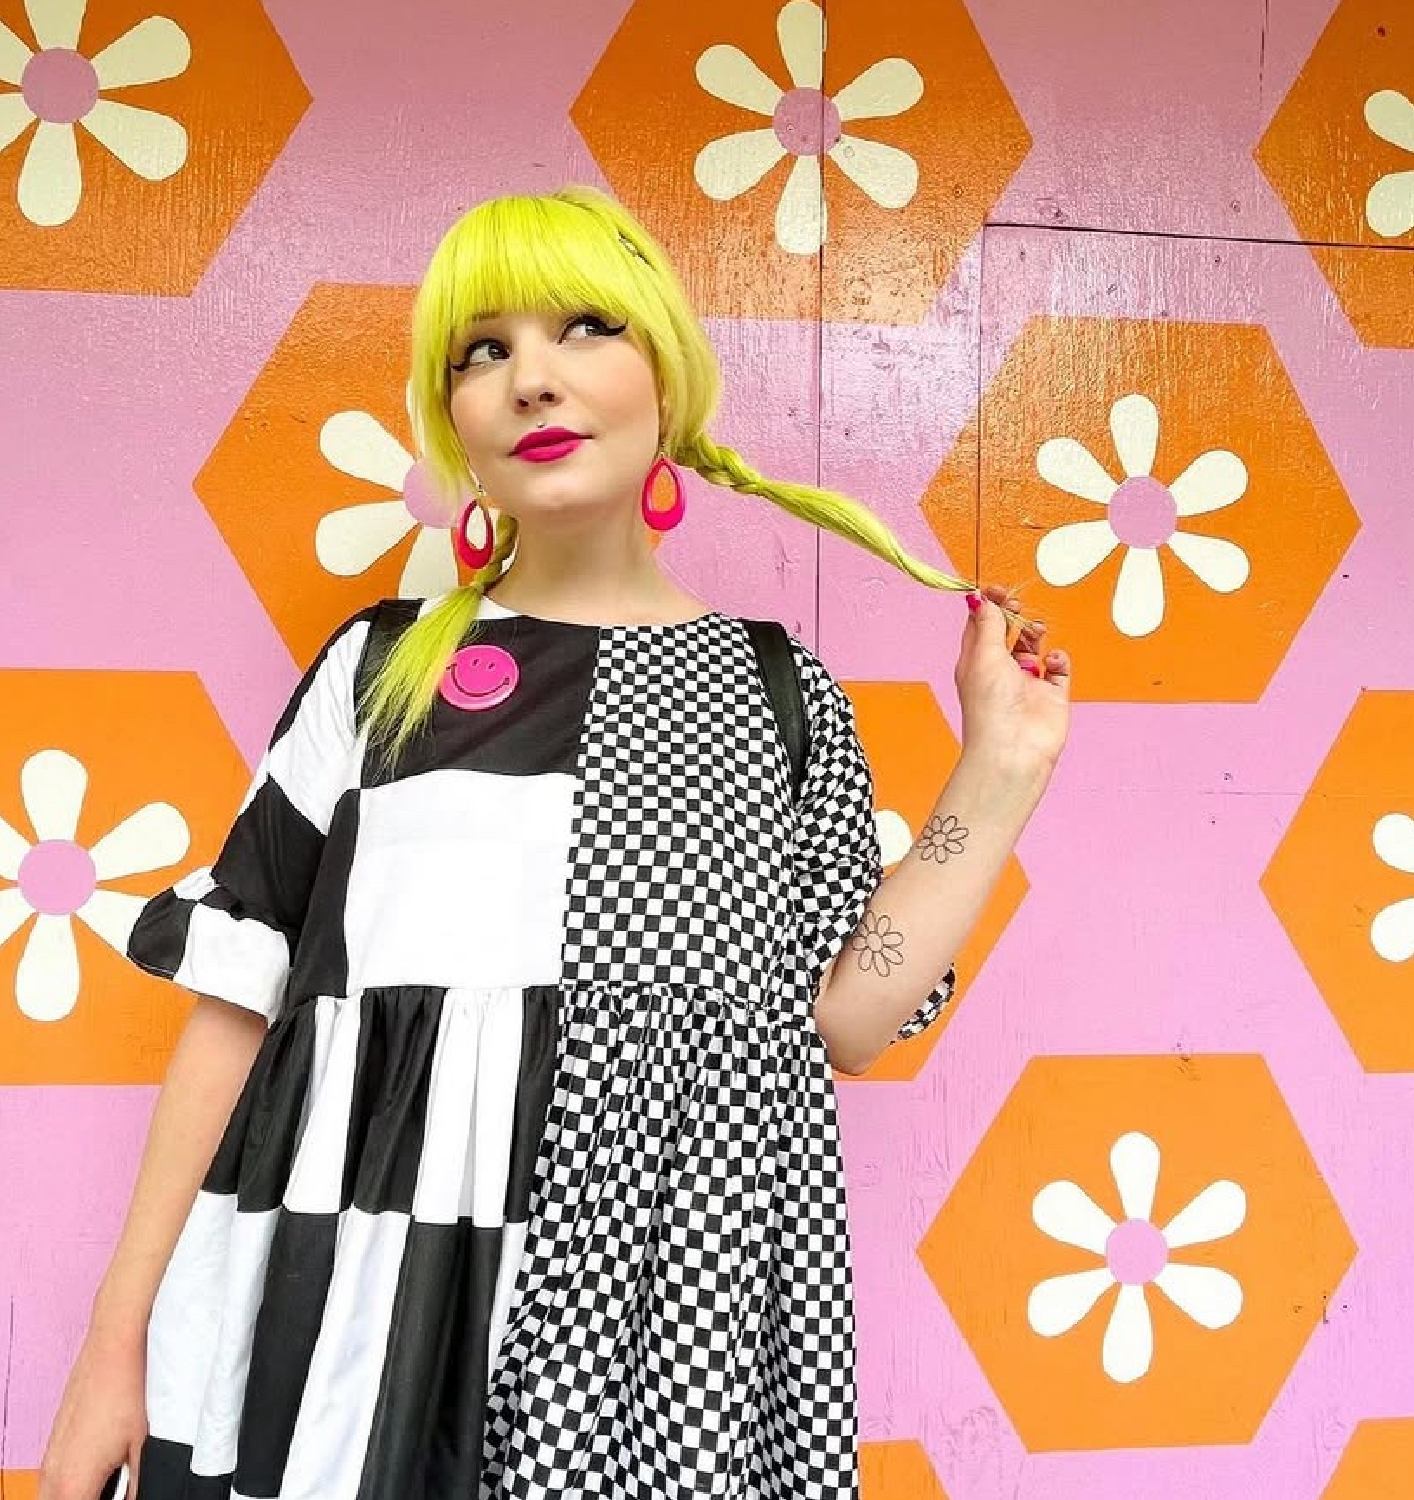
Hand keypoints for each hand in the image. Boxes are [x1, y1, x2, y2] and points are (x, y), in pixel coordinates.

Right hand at [37, 1330, 145, 1499]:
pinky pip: (56, 1476)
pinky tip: (103, 1465)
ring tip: (113, 1481)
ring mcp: (51, 1455)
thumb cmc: (129, 1389)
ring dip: (79, 1493)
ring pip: (54, 1495)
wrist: (114, 1345)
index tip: (119, 1496)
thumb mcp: (145, 1448)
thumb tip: (143, 1495)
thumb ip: (140, 1486)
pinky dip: (73, 1480)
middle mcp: (53, 1473)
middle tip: (116, 1490)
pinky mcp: (56, 1439)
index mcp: (73, 1483)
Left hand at [954, 583, 1070, 783]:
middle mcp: (1000, 671)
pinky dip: (1058, 659)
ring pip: (1034, 645)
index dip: (989, 605)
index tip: (998, 590)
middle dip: (1014, 615)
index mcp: (975, 662)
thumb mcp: (983, 655)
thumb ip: (988, 624)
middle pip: (1008, 632)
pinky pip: (1059, 668)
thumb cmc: (989, 706)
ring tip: (1035, 632)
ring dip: (1035, 633)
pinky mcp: (1051, 694)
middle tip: (1017, 605)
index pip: (980, 626)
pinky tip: (1051, 662)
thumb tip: (982, 598)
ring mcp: (1026, 682)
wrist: (1014, 750)